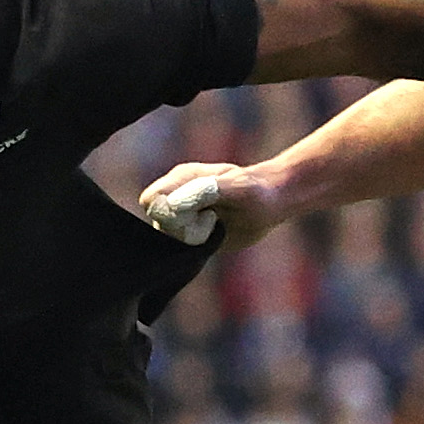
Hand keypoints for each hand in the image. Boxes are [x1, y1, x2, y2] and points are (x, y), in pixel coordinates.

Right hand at [138, 160, 295, 250]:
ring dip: (192, 237)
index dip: (169, 214)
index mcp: (181, 177)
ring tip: (215, 224)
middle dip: (185, 228)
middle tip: (214, 219)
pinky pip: (180, 245)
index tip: (200, 213)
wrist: (271, 201)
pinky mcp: (189, 229)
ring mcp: (180, 212)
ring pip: (168, 236)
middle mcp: (175, 194)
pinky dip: (196, 244)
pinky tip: (214, 234)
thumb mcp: (239, 189)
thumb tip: (172, 204)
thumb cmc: (257, 191)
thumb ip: (206, 192)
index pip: (151, 201)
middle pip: (159, 222)